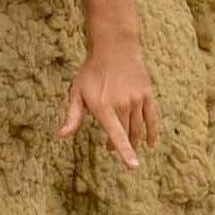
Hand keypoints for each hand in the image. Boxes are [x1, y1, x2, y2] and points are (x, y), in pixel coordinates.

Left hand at [57, 53, 155, 167]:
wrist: (114, 47)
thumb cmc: (91, 71)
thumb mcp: (77, 92)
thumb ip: (72, 116)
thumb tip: (61, 135)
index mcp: (103, 106)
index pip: (117, 134)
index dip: (125, 152)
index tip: (133, 166)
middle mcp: (122, 104)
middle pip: (127, 134)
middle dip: (119, 147)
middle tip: (110, 149)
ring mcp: (136, 99)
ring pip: (139, 128)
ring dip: (134, 141)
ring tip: (127, 146)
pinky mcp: (147, 94)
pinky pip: (153, 117)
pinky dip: (153, 132)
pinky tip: (150, 143)